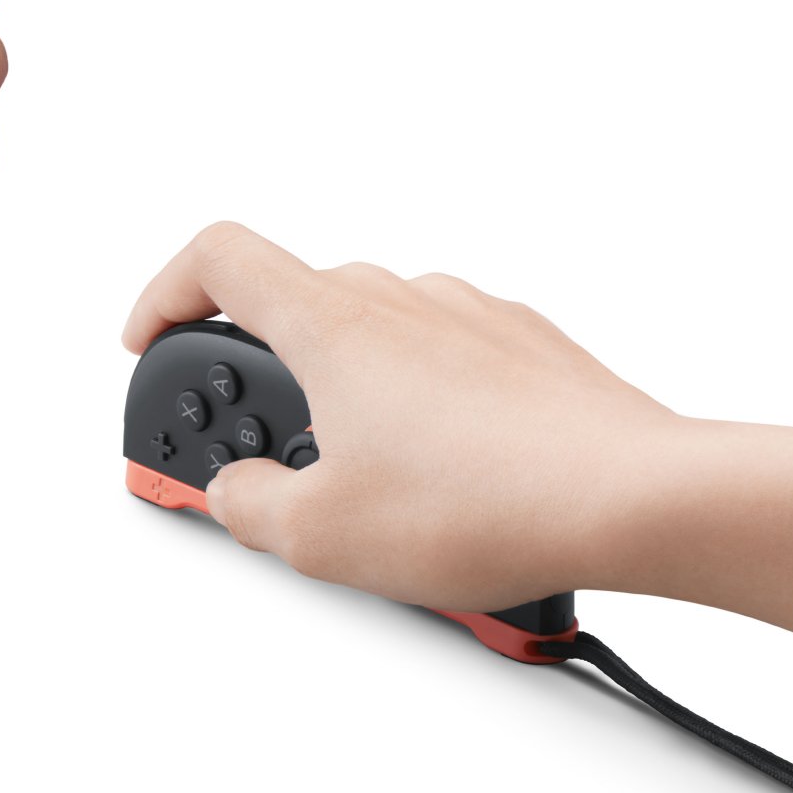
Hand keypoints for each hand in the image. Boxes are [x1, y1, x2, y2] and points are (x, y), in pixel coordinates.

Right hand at [122, 222, 675, 612]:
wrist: (639, 497)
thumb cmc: (490, 500)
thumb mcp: (322, 536)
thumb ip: (249, 505)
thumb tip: (236, 491)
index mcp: (332, 322)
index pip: (217, 256)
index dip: (165, 293)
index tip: (153, 342)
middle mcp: (398, 296)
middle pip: (296, 308)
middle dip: (265, 384)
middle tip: (259, 459)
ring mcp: (468, 315)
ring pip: (375, 338)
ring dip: (348, 400)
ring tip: (365, 490)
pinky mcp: (526, 346)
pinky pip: (446, 363)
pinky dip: (420, 411)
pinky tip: (442, 484)